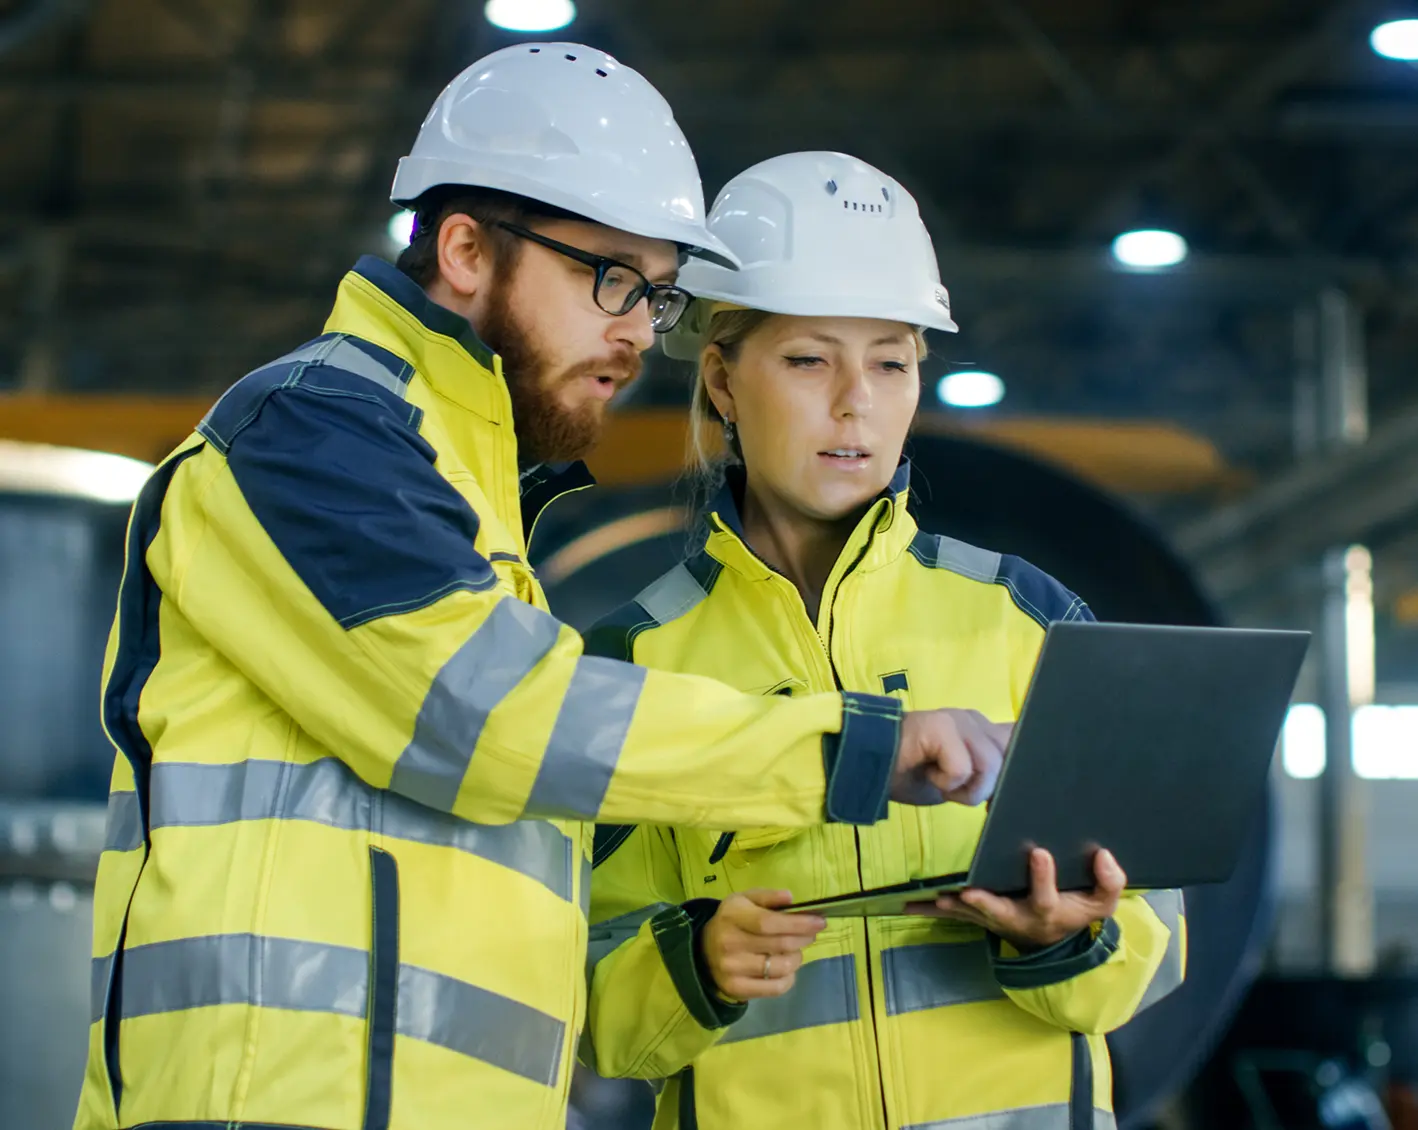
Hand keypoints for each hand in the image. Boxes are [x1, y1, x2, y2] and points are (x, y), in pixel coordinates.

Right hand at [699, 889, 825, 1001]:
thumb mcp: (744, 900)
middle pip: (779, 945)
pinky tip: (786, 969)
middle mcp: (729, 943)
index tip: (819, 921)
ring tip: (795, 950)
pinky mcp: (736, 989)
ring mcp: (732, 969)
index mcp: (732, 916)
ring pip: (781, 968)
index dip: (798, 923)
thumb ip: (768, 896)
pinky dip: (789, 978)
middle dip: (803, 938)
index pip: (769, 922)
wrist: (704, 950)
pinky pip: (775, 988)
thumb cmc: (732, 921)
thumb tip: (790, 898)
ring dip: (797, 958)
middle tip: (811, 934)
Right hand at [891, 709, 1010, 806]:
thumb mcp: (959, 780)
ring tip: (940, 783)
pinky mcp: (942, 726)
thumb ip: (986, 773)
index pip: (1021, 739)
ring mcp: (959, 719)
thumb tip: (1015, 784)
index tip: (1000, 794)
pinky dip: (946, 782)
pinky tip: (928, 774)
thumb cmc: (910, 775)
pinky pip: (962, 768)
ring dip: (965, 789)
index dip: (1021, 766)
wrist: (867, 767)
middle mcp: (975, 719)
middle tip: (956, 790)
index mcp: (982, 729)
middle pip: (1012, 758)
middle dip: (987, 787)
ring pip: (990, 766)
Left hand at [920, 848, 1125, 951]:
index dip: (1043, 877)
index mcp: (1048, 910)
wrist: (1052, 939)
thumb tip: (1104, 856)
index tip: (1038, 852)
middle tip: (969, 893)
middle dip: (985, 902)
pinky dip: (930, 909)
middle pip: (1001, 912)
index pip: (1047, 896)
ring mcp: (994, 920)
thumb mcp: (1100, 903)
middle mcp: (1018, 918)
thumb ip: (1109, 882)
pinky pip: (952, 915)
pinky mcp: (978, 917)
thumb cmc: (1074, 913)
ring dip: (951, 908)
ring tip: (935, 898)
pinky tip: (907, 905)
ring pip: (970, 914)